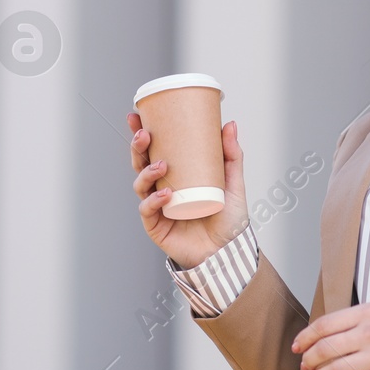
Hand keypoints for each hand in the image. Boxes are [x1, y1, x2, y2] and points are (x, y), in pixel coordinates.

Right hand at [129, 112, 249, 268]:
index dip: (141, 134)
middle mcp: (161, 188)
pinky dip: (154, 200)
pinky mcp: (156, 226)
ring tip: (161, 165)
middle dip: (137, 148)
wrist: (228, 252)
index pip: (153, 151)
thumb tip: (229, 124)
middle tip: (144, 135)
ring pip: (140, 184)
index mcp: (175, 175)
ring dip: (146, 171)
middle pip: (141, 164)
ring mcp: (157, 207)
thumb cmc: (228, 219)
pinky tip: (164, 194)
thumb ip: (231, 155)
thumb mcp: (232, 182)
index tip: (136, 116)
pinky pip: (148, 210)